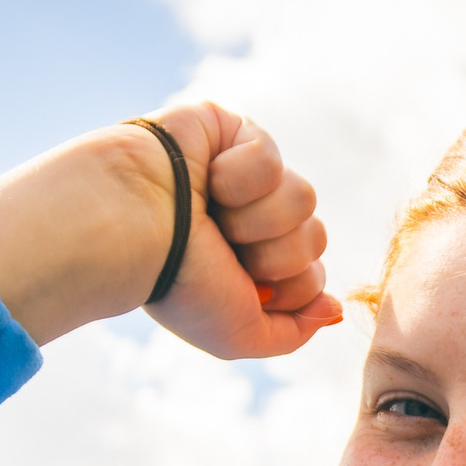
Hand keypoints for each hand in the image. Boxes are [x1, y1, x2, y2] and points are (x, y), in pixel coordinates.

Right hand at [0, 103, 340, 355]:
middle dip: (272, 254)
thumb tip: (334, 308)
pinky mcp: (233, 130)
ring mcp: (244, 174)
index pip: (311, 275)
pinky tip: (205, 179)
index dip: (286, 286)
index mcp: (249, 263)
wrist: (131, 230)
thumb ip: (293, 330)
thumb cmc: (174, 284)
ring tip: (211, 215)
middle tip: (223, 248)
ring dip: (257, 219)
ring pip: (304, 199)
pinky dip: (239, 178)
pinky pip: (273, 159)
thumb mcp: (238, 335)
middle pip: (314, 238)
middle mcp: (249, 219)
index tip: (239, 285)